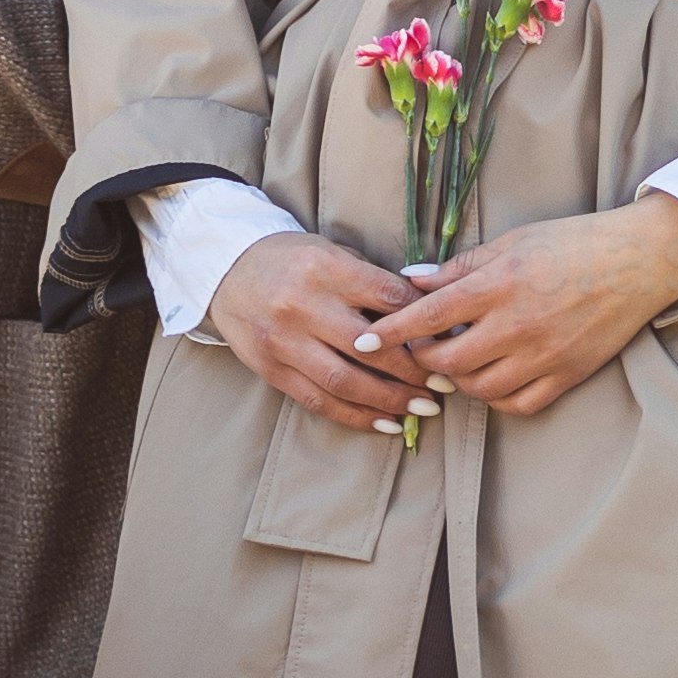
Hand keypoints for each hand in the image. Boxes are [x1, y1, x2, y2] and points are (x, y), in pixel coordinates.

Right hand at [209, 228, 432, 427]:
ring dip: (390, 401)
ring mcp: (283, 341)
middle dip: (414, 371)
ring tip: (423, 409)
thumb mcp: (332, 253)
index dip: (423, 323)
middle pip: (370, 348)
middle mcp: (303, 306)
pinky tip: (385, 423)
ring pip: (345, 382)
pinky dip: (355, 417)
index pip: (387, 298)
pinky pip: (318, 401)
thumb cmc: (292, 259)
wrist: (227, 269)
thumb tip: (427, 312)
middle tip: (445, 383)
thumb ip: (373, 281)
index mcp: (325, 269)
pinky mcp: (271, 369)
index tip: (450, 339)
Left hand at [379, 198, 677, 421]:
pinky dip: (495, 397)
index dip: (390, 332)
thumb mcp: (511, 242)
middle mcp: (519, 324)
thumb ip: (459, 267)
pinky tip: (490, 377)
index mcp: (501, 284)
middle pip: (449, 361)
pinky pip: (518, 404)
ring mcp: (544, 355)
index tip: (362, 341)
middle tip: (417, 349)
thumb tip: (410, 280)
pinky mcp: (567, 375)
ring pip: (479, 388)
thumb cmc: (572, 243)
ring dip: (457, 379)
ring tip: (454, 361)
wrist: (638, 262)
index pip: (429, 315)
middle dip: (423, 359)